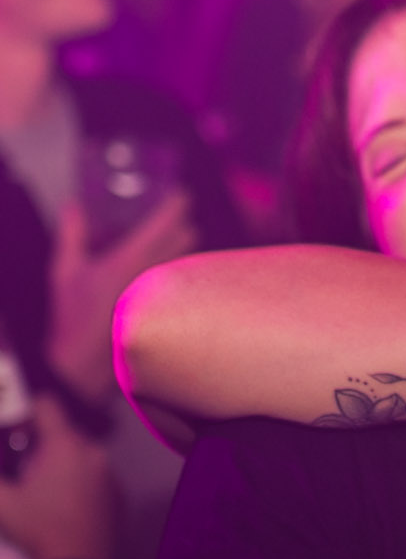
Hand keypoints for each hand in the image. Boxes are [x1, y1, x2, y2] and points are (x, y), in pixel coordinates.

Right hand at [0, 395, 117, 558]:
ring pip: (81, 454)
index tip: (15, 427)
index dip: (27, 410)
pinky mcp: (119, 495)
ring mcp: (110, 474)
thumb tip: (1, 472)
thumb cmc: (38, 531)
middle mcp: (93, 453)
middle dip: (41, 442)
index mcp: (65, 446)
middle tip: (23, 466)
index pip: (47, 405)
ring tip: (43, 488)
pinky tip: (65, 503)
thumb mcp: (2, 501)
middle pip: (64, 431)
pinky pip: (96, 475)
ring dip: (62, 462)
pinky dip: (80, 480)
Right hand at [47, 191, 198, 403]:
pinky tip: (174, 274)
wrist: (86, 364)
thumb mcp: (65, 271)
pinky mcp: (170, 312)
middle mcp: (155, 274)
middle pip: (186, 238)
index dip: (177, 205)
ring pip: (188, 260)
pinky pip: (185, 283)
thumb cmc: (74, 318)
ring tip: (177, 240)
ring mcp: (166, 295)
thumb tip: (73, 206)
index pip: (166, 222)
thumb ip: (72, 234)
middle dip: (183, 224)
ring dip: (184, 247)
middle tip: (177, 216)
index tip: (181, 195)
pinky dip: (181, 272)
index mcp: (131, 258)